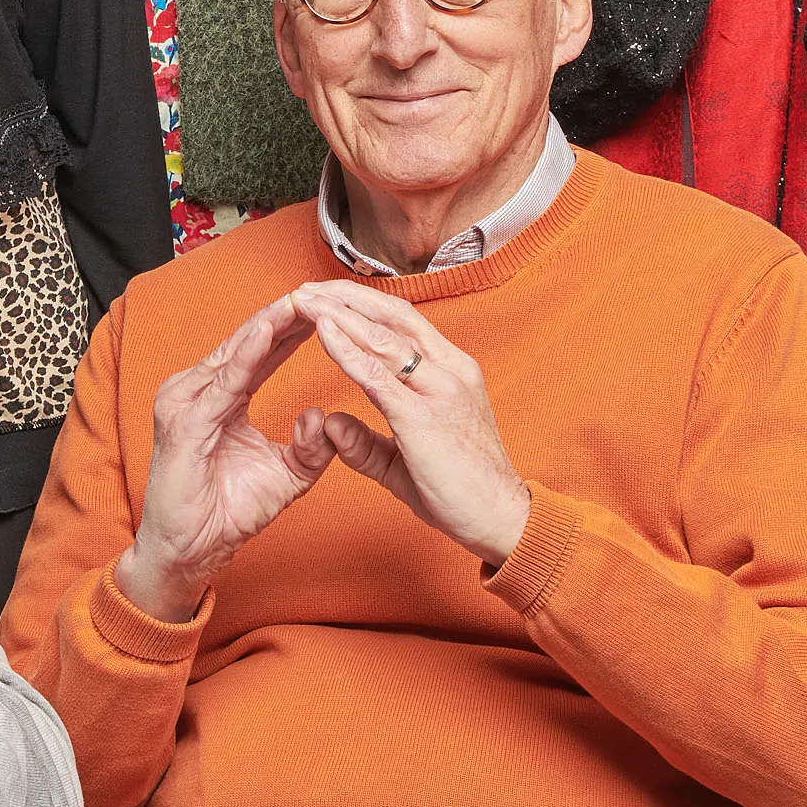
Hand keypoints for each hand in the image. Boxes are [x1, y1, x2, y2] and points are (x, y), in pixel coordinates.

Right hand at [113, 292, 337, 623]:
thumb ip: (311, 446)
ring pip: (236, 353)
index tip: (330, 304)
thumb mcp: (286, 476)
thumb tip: (323, 416)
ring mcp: (185, 403)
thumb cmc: (229, 513)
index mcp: (217, 396)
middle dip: (286, 315)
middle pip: (248, 341)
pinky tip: (270, 333)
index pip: (260, 351)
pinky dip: (247, 356)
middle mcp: (196, 390)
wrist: (190, 555)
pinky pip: (223, 383)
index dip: (294, 328)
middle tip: (323, 286)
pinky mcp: (184, 424)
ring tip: (303, 298)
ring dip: (270, 324)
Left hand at [292, 280, 531, 569]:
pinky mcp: (423, 418)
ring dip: (339, 313)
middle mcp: (450, 370)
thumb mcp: (406, 460)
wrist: (502, 520)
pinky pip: (377, 376)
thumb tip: (329, 424)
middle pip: (392, 317)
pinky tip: (322, 331)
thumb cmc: (462, 490)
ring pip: (383, 338)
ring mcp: (440, 391)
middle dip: (346, 296)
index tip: (328, 296)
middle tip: (307, 286)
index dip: (364, 305)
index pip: (404, 323)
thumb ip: (366, 443)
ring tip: (305, 298)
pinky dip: (346, 349)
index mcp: (453, 371)